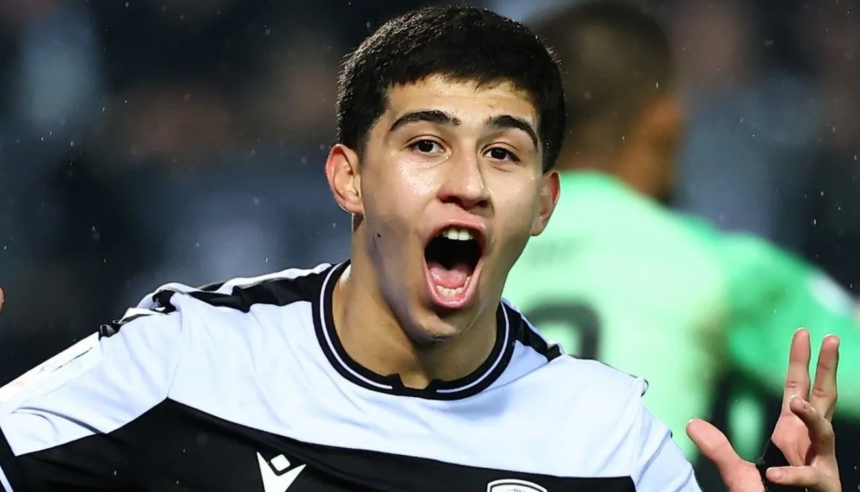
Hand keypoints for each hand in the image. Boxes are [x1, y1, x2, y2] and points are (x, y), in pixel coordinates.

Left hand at [687, 328, 840, 491]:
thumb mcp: (739, 474)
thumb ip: (719, 450)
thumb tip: (692, 424)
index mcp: (793, 436)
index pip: (799, 389)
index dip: (801, 361)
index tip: (803, 332)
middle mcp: (810, 446)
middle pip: (825, 399)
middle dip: (828, 369)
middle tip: (830, 338)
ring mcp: (820, 466)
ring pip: (825, 434)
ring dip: (812, 417)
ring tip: (795, 402)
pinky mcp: (822, 488)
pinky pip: (810, 477)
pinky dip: (792, 474)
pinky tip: (772, 473)